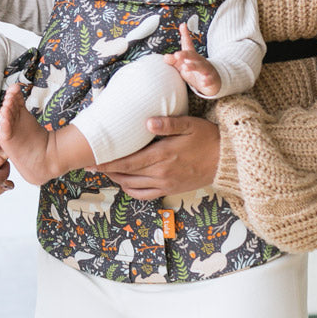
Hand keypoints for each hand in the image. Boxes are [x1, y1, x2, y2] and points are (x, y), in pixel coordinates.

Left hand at [90, 115, 219, 199]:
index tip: (91, 159)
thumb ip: (168, 123)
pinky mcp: (170, 190)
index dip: (107, 162)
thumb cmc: (207, 138)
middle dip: (106, 170)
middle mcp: (161, 173)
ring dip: (117, 180)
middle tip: (89, 165)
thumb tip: (147, 122)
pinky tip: (125, 182)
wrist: (226, 160)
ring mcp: (165, 184)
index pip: (128, 162)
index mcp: (162, 156)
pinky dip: (132, 190)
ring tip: (105, 171)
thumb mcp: (189, 125)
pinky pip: (145, 195)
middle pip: (126, 175)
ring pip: (133, 186)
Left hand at [170, 25, 220, 96]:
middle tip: (176, 55)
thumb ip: (174, 61)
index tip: (182, 26)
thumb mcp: (183, 66)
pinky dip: (206, 81)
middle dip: (185, 54)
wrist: (213, 81)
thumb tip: (165, 57)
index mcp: (192, 56)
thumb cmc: (195, 72)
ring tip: (185, 68)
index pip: (188, 44)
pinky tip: (203, 83)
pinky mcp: (211, 79)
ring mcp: (206, 69)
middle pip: (193, 55)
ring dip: (193, 67)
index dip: (185, 35)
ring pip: (200, 67)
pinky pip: (209, 80)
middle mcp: (200, 61)